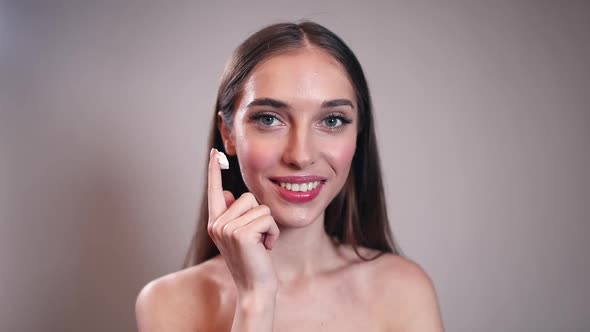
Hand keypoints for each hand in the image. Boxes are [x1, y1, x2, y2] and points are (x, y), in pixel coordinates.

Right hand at [207, 149, 279, 293]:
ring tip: (261, 244)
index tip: (215, 152)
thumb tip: (226, 192)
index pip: (214, 190)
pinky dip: (272, 233)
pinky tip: (265, 248)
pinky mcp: (241, 234)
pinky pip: (267, 219)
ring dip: (268, 226)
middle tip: (257, 240)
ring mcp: (226, 228)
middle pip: (248, 197)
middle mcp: (217, 223)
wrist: (255, 288)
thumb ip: (233, 214)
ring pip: (259, 208)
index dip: (214, 170)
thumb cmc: (253, 261)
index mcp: (216, 222)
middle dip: (260, 217)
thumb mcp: (241, 235)